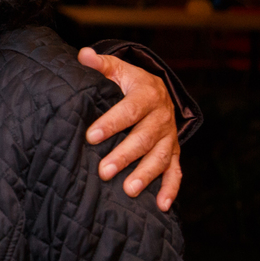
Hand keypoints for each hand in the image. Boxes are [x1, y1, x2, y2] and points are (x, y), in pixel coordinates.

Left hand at [79, 47, 181, 210]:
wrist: (157, 91)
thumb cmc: (129, 82)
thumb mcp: (117, 69)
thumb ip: (100, 64)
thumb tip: (83, 55)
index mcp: (147, 94)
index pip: (129, 110)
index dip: (111, 123)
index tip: (91, 137)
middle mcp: (162, 117)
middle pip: (144, 138)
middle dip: (124, 155)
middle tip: (104, 171)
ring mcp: (170, 136)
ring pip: (160, 157)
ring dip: (145, 174)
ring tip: (128, 190)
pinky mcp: (174, 152)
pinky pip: (176, 172)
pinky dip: (170, 189)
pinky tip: (161, 206)